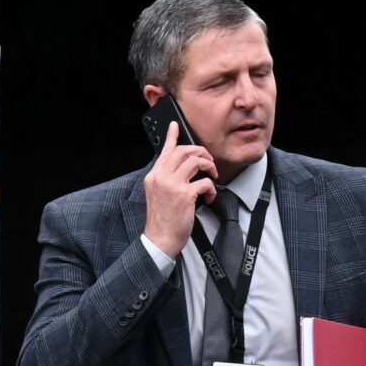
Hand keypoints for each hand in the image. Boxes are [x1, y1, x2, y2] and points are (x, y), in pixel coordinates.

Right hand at [143, 118, 217, 256]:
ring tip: (212, 176)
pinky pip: (204, 182)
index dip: (171, 136)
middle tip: (209, 162)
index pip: (164, 151)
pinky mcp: (184, 195)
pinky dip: (211, 189)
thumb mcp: (158, 195)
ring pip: (195, 161)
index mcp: (153, 176)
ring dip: (208, 167)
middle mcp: (160, 177)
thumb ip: (166, 180)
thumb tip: (182, 170)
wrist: (159, 239)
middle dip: (201, 152)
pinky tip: (209, 198)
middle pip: (183, 151)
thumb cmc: (162, 220)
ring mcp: (172, 185)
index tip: (176, 125)